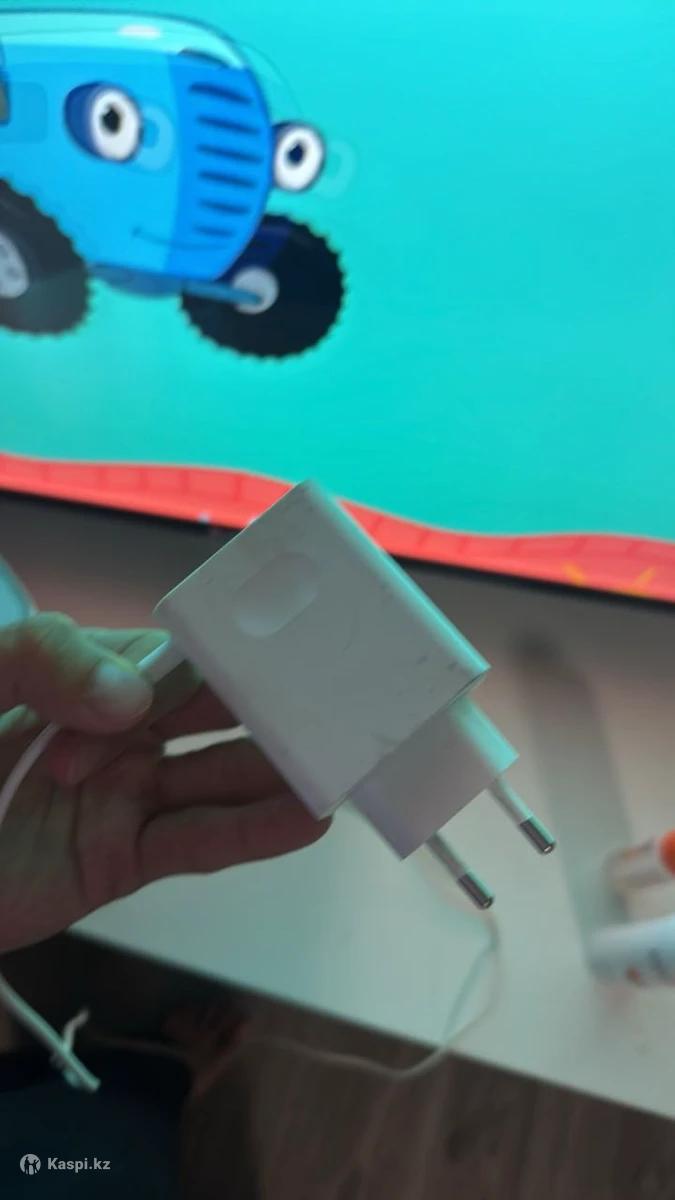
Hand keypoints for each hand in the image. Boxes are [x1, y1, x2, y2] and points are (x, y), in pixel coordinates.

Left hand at [0, 614, 327, 952]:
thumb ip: (39, 663)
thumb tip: (132, 698)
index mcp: (90, 672)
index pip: (182, 654)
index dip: (241, 650)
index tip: (305, 644)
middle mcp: (120, 729)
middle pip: (216, 713)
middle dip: (280, 707)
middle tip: (355, 703)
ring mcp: (126, 796)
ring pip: (221, 779)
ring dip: (283, 771)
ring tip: (349, 762)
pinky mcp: (122, 861)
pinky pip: (198, 844)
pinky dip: (254, 833)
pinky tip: (308, 820)